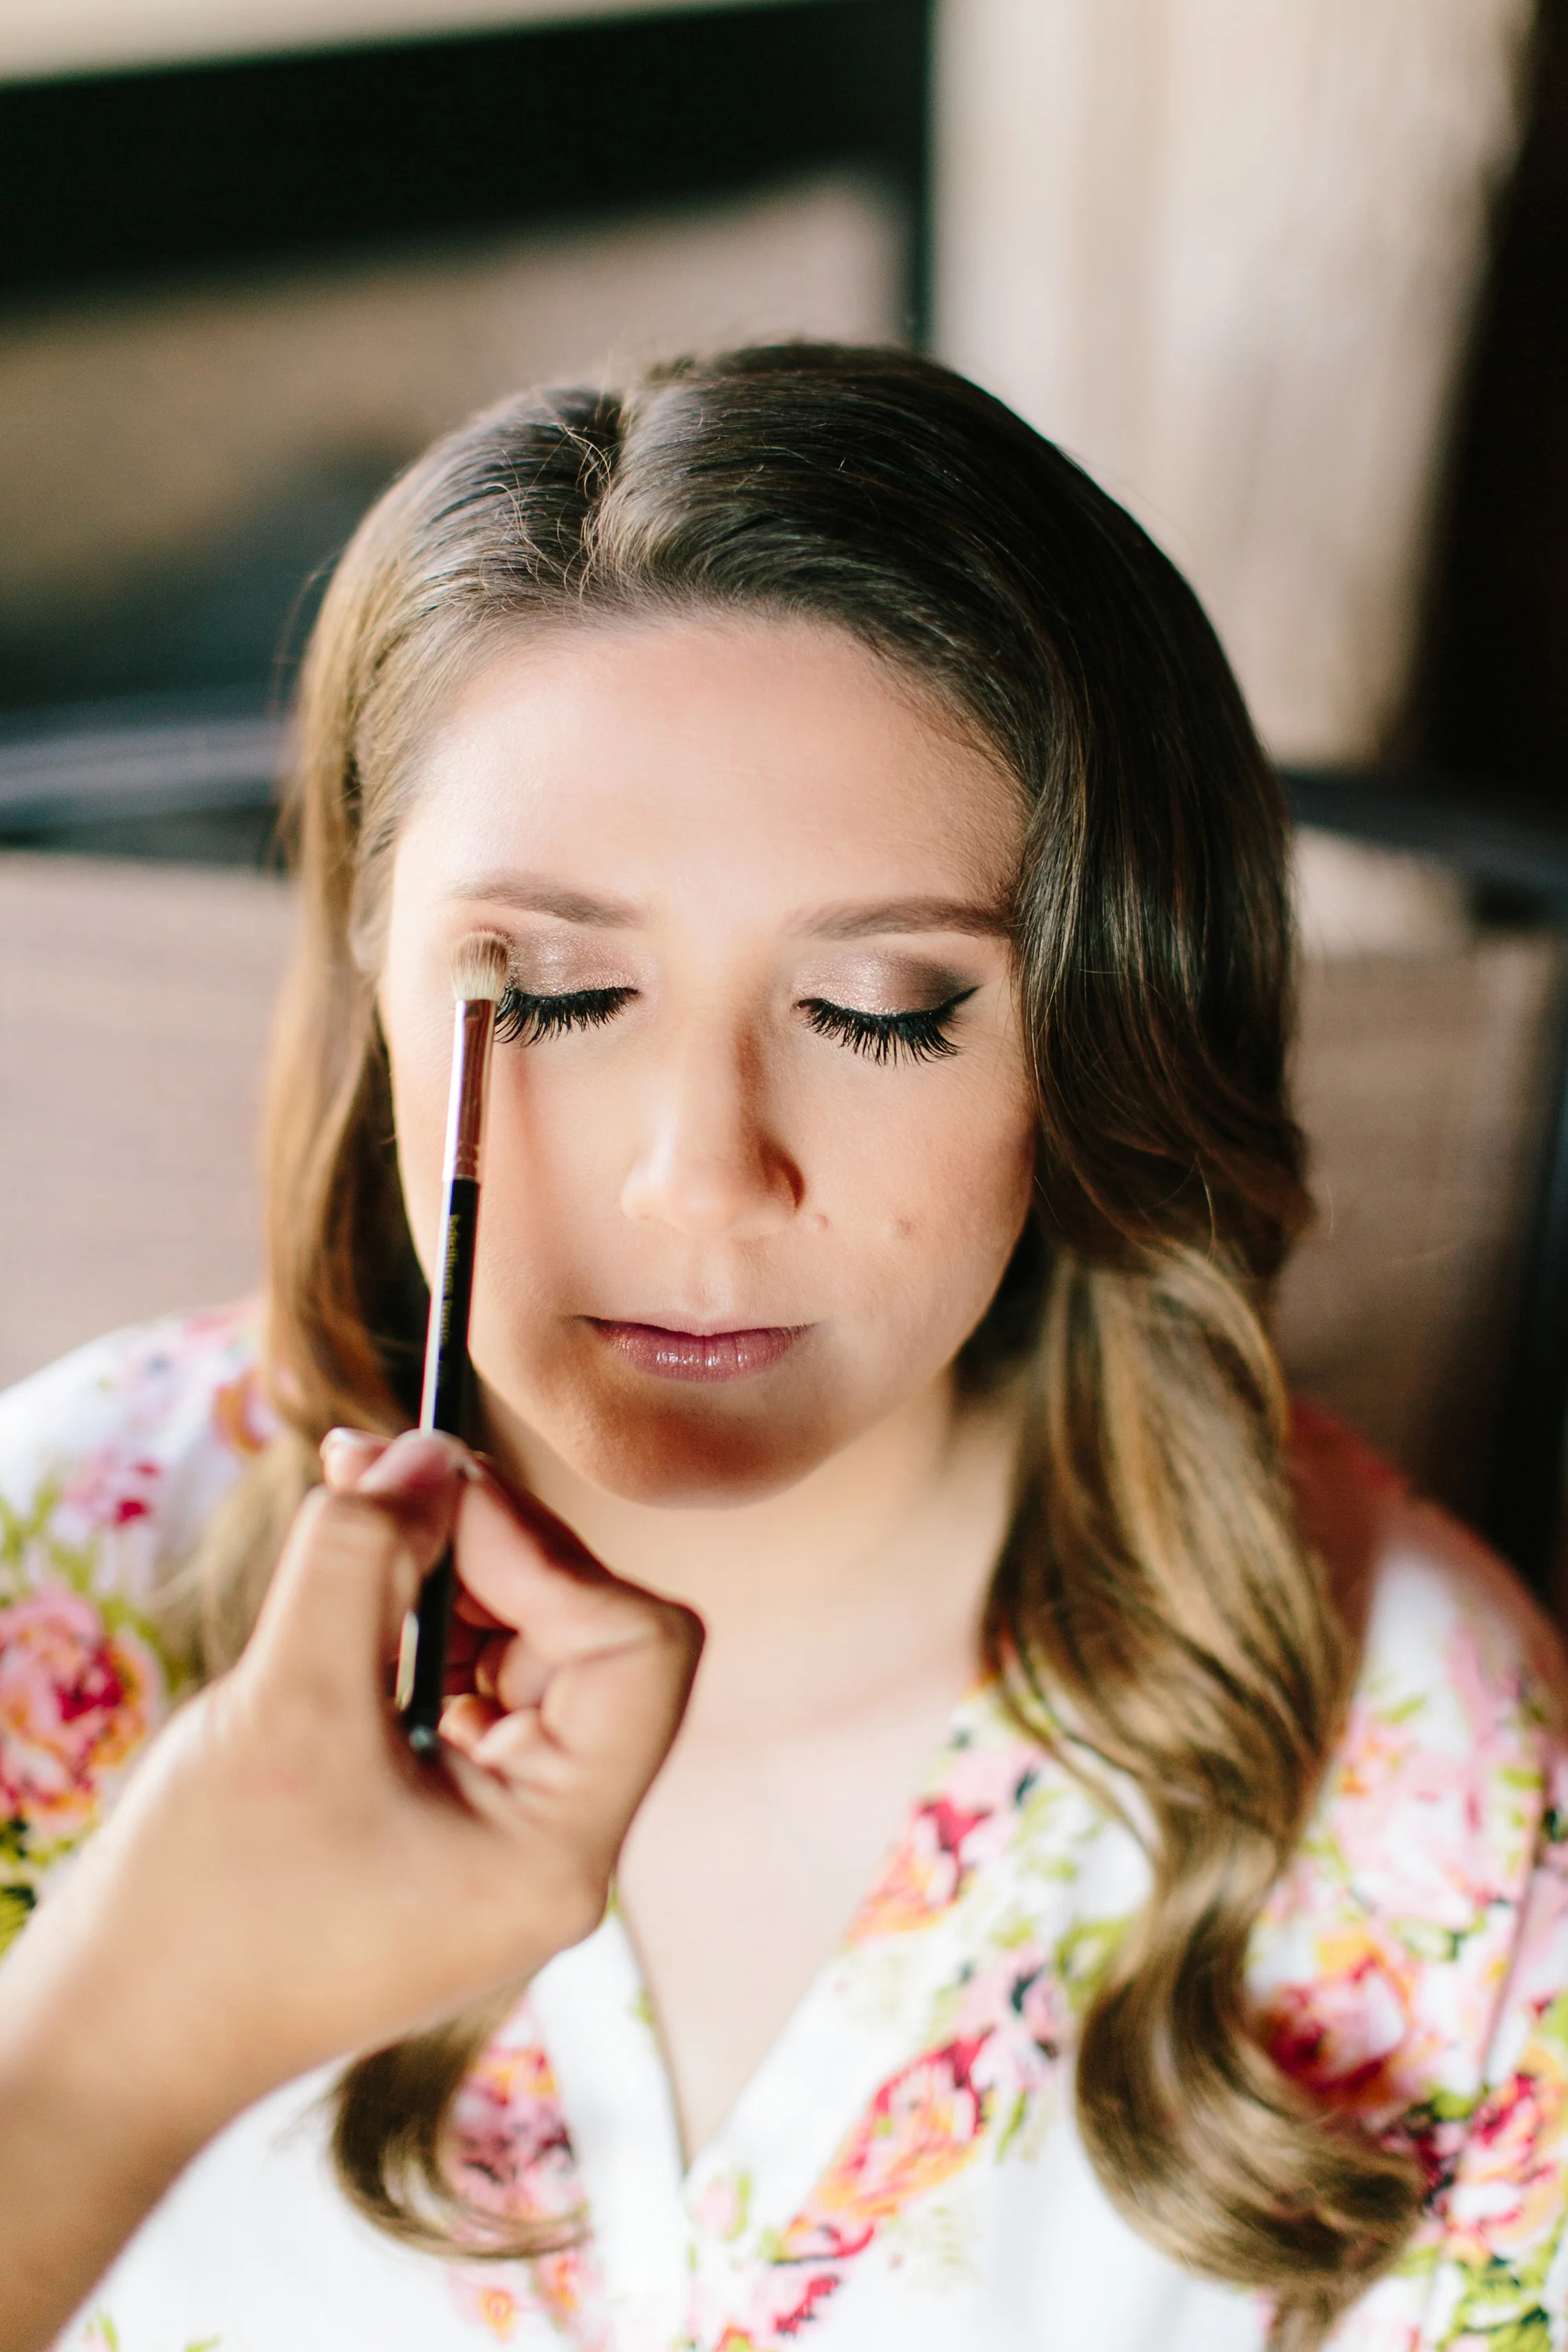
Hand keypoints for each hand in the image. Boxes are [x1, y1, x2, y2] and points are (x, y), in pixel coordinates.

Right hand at [0, 1430, 699, 2350]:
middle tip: (378, 1476)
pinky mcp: (444, 1833)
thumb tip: (426, 1453)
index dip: (549, 1553)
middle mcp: (556, 1853)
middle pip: (591, 1644)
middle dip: (492, 1551)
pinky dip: (418, 1632)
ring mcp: (501, 1847)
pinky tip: (344, 1601)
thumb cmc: (198, 1910)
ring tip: (350, 1522)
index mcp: (559, 1851)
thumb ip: (365, 1557)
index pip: (639, 1651)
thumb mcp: (286, 1700)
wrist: (113, 2047)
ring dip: (451, 1581)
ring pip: (528, 1661)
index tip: (439, 1496)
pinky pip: (469, 1700)